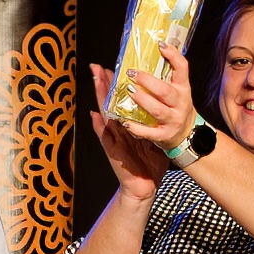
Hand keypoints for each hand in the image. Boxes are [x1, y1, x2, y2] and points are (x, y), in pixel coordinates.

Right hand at [85, 65, 168, 201]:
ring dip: (99, 98)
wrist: (144, 187)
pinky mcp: (114, 152)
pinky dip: (99, 126)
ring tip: (96, 81)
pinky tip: (94, 115)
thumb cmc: (148, 163)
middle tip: (97, 67)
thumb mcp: (151, 137)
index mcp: (127, 125)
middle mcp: (118, 130)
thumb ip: (150, 123)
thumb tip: (159, 105)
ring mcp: (114, 140)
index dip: (114, 84)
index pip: (119, 100)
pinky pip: (106, 138)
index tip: (110, 67)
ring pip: (105, 114)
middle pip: (108, 103)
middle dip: (103, 84)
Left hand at [124, 45, 198, 149]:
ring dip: (142, 100)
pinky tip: (126, 122)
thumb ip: (158, 77)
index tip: (160, 45)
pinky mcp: (165, 135)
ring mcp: (174, 119)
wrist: (187, 134)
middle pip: (165, 91)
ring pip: (158, 110)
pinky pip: (150, 132)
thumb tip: (135, 61)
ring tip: (129, 91)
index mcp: (182, 88)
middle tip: (131, 73)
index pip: (182, 68)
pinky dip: (137, 128)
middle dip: (147, 81)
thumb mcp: (174, 90)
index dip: (173, 56)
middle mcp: (180, 103)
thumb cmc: (174, 107)